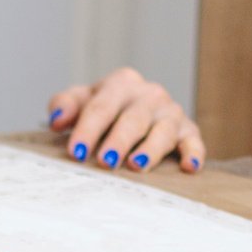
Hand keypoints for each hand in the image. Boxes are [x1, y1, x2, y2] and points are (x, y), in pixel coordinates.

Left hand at [45, 67, 205, 172]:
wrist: (134, 107)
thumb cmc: (104, 108)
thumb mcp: (82, 101)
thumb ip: (65, 105)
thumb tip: (57, 119)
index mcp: (121, 84)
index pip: (101, 107)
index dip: (87, 130)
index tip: (75, 152)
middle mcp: (149, 94)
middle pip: (132, 119)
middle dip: (118, 141)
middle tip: (105, 162)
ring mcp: (170, 112)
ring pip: (162, 131)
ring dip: (151, 149)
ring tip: (136, 166)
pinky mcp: (188, 129)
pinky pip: (193, 141)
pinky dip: (193, 153)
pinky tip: (189, 167)